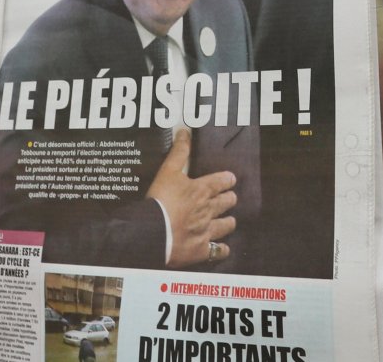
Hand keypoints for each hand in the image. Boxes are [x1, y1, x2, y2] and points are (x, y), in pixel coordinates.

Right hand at [145, 129, 237, 266]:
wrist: (152, 232)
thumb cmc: (159, 200)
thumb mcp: (167, 171)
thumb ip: (178, 152)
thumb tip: (185, 132)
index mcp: (202, 190)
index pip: (223, 181)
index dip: (228, 179)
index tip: (230, 179)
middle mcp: (209, 210)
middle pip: (228, 202)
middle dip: (229, 199)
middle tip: (227, 199)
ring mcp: (207, 231)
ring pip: (227, 225)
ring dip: (228, 222)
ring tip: (226, 221)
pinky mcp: (201, 250)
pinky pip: (218, 251)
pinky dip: (220, 249)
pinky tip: (219, 248)